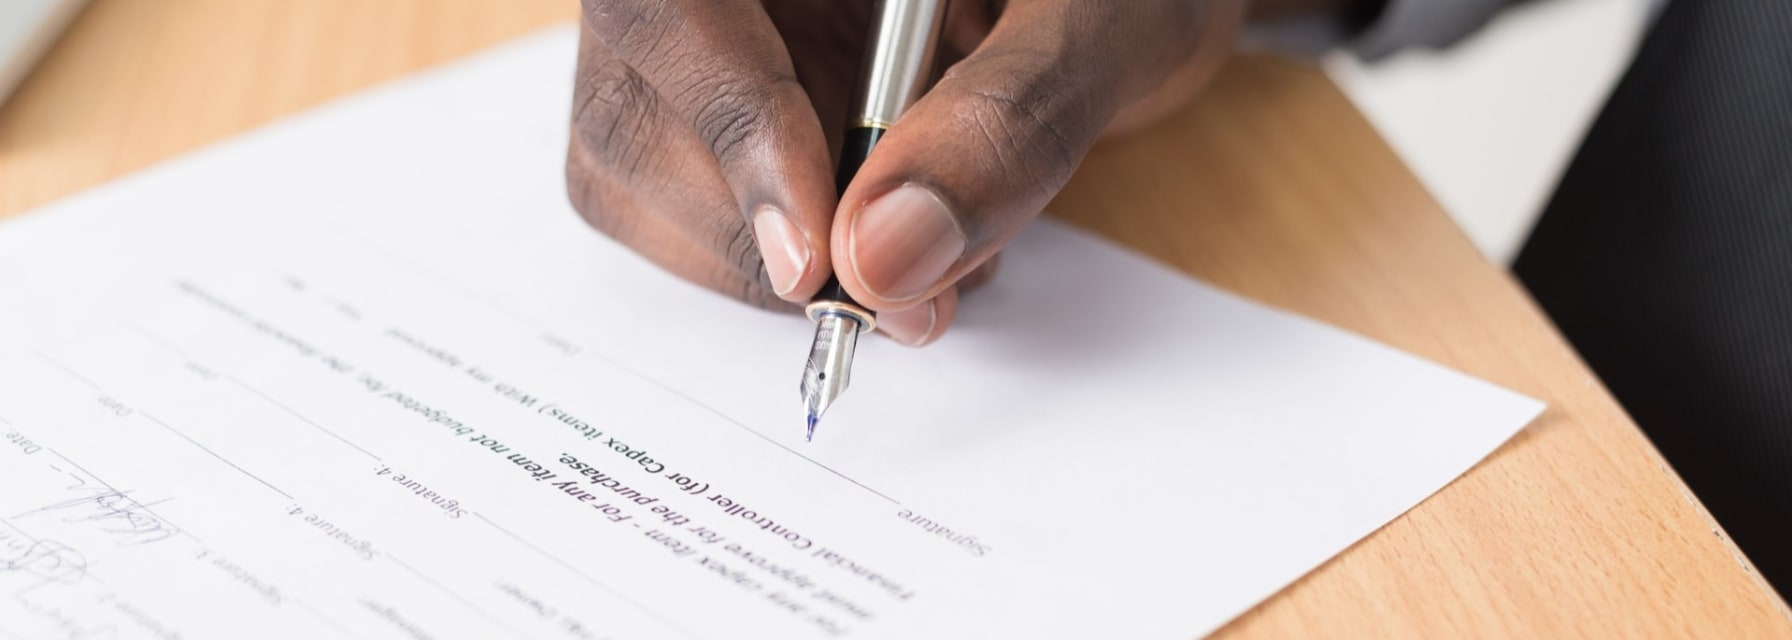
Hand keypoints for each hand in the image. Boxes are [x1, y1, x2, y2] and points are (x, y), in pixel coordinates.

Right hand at [566, 0, 1243, 344]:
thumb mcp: (1104, 21)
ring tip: (925, 259)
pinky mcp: (713, 104)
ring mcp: (702, 36)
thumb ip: (1008, 120)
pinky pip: (688, 206)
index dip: (725, 125)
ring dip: (772, 262)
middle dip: (760, 230)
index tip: (818, 256)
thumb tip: (881, 259)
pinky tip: (890, 238)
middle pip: (628, 106)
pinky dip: (787, 264)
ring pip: (635, 172)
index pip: (663, 6)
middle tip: (903, 299)